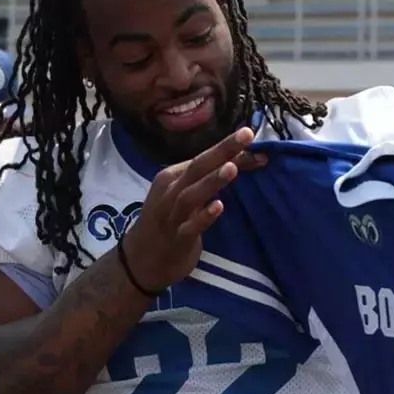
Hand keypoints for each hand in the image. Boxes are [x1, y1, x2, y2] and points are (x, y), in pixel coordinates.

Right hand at [118, 127, 261, 293]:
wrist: (142, 259)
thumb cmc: (170, 220)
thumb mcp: (188, 195)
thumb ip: (212, 178)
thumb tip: (249, 157)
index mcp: (172, 177)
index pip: (202, 158)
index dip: (227, 146)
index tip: (250, 133)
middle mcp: (170, 191)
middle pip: (197, 167)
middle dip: (222, 151)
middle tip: (246, 135)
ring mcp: (171, 215)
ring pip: (191, 195)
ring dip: (211, 181)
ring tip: (232, 168)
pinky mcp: (176, 238)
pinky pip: (190, 226)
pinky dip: (204, 217)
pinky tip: (219, 207)